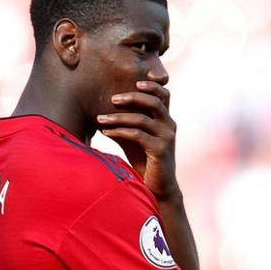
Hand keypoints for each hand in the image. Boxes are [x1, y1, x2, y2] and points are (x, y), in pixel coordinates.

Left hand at [97, 81, 180, 200]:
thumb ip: (130, 123)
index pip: (164, 94)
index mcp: (166, 120)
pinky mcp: (160, 150)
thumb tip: (105, 111)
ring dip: (118, 117)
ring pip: (142, 119)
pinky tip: (107, 132)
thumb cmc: (145, 161)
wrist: (158, 187)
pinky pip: (138, 135)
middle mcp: (170, 126)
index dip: (152, 85)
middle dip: (132, 97)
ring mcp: (166, 138)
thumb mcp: (138, 138)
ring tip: (100, 118)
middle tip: (112, 99)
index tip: (134, 82)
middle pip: (154, 101)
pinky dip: (120, 131)